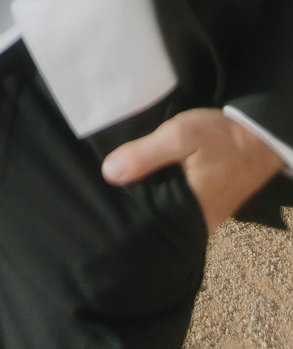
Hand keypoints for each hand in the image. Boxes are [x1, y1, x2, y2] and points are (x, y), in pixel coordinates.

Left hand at [103, 108, 282, 232]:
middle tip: (108, 180)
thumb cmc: (222, 138)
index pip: (147, 220)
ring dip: (149, 193)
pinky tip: (146, 176)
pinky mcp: (206, 206)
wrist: (259, 137)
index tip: (103, 191)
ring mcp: (204, 218)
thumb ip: (145, 155)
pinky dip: (163, 190)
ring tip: (122, 177)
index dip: (124, 204)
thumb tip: (109, 174)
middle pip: (155, 217)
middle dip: (134, 199)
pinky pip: (177, 203)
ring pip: (165, 209)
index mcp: (190, 217)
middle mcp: (197, 225)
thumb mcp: (180, 136)